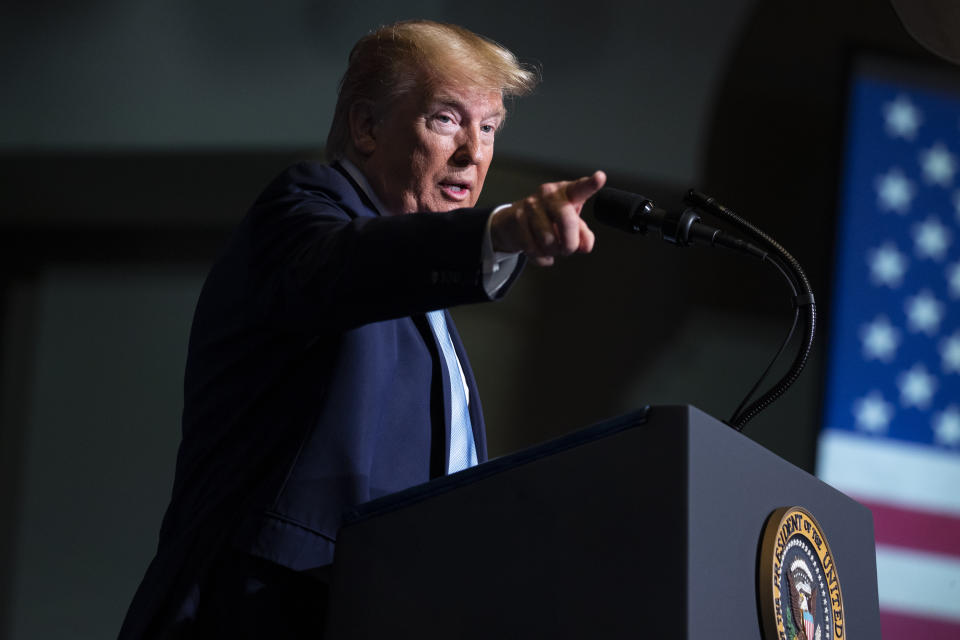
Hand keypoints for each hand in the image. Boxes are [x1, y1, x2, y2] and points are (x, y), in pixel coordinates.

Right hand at [490, 171, 605, 265]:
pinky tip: (542, 254)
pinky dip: (541, 258)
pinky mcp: (517, 219)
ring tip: (552, 248)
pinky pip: (533, 249)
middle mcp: (548, 194)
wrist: (514, 221)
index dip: (591, 184)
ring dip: (553, 252)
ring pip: (548, 240)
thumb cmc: (549, 219)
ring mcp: (531, 205)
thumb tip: (585, 246)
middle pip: (566, 220)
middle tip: (568, 249)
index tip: (600, 178)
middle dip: (570, 243)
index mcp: (566, 192)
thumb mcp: (571, 223)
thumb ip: (583, 234)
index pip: (580, 188)